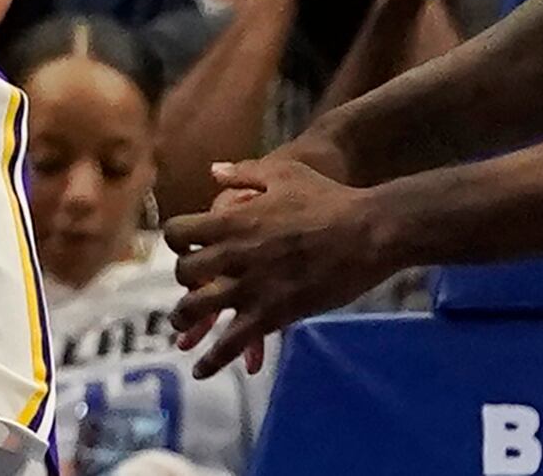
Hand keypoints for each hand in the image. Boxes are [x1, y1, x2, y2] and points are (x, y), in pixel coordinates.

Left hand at [165, 156, 391, 377]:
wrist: (365, 232)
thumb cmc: (327, 198)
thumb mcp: (282, 172)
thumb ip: (243, 173)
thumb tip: (214, 170)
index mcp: (232, 220)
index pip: (178, 233)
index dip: (176, 240)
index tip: (186, 245)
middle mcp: (233, 254)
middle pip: (184, 273)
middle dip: (184, 279)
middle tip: (192, 285)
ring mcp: (251, 287)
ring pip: (198, 309)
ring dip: (186, 319)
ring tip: (184, 328)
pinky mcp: (272, 315)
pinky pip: (232, 342)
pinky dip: (213, 359)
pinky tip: (201, 370)